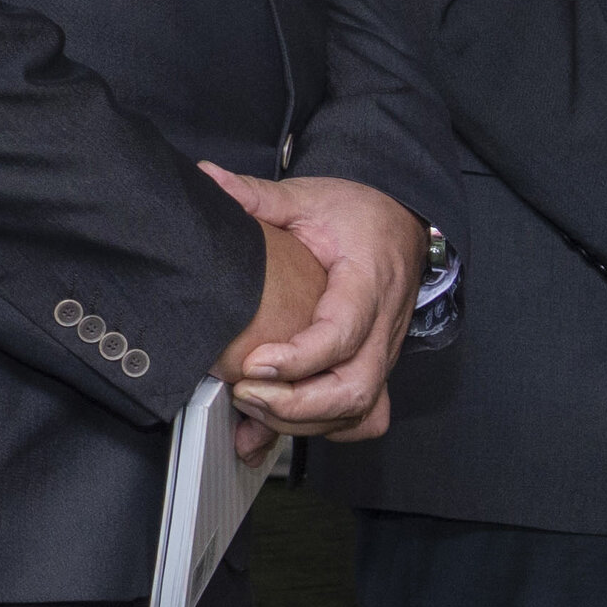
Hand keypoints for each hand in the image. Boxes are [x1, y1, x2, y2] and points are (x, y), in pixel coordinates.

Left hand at [202, 166, 423, 449]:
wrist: (399, 221)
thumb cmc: (355, 213)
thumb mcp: (308, 197)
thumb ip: (257, 195)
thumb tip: (207, 177)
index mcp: (367, 281)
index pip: (343, 332)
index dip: (300, 358)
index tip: (254, 363)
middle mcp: (383, 326)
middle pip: (357, 387)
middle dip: (298, 404)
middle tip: (244, 392)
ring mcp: (384, 352)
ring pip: (362, 411)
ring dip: (305, 422)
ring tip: (250, 409)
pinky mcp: (375, 367)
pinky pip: (364, 415)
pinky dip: (325, 429)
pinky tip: (278, 427)